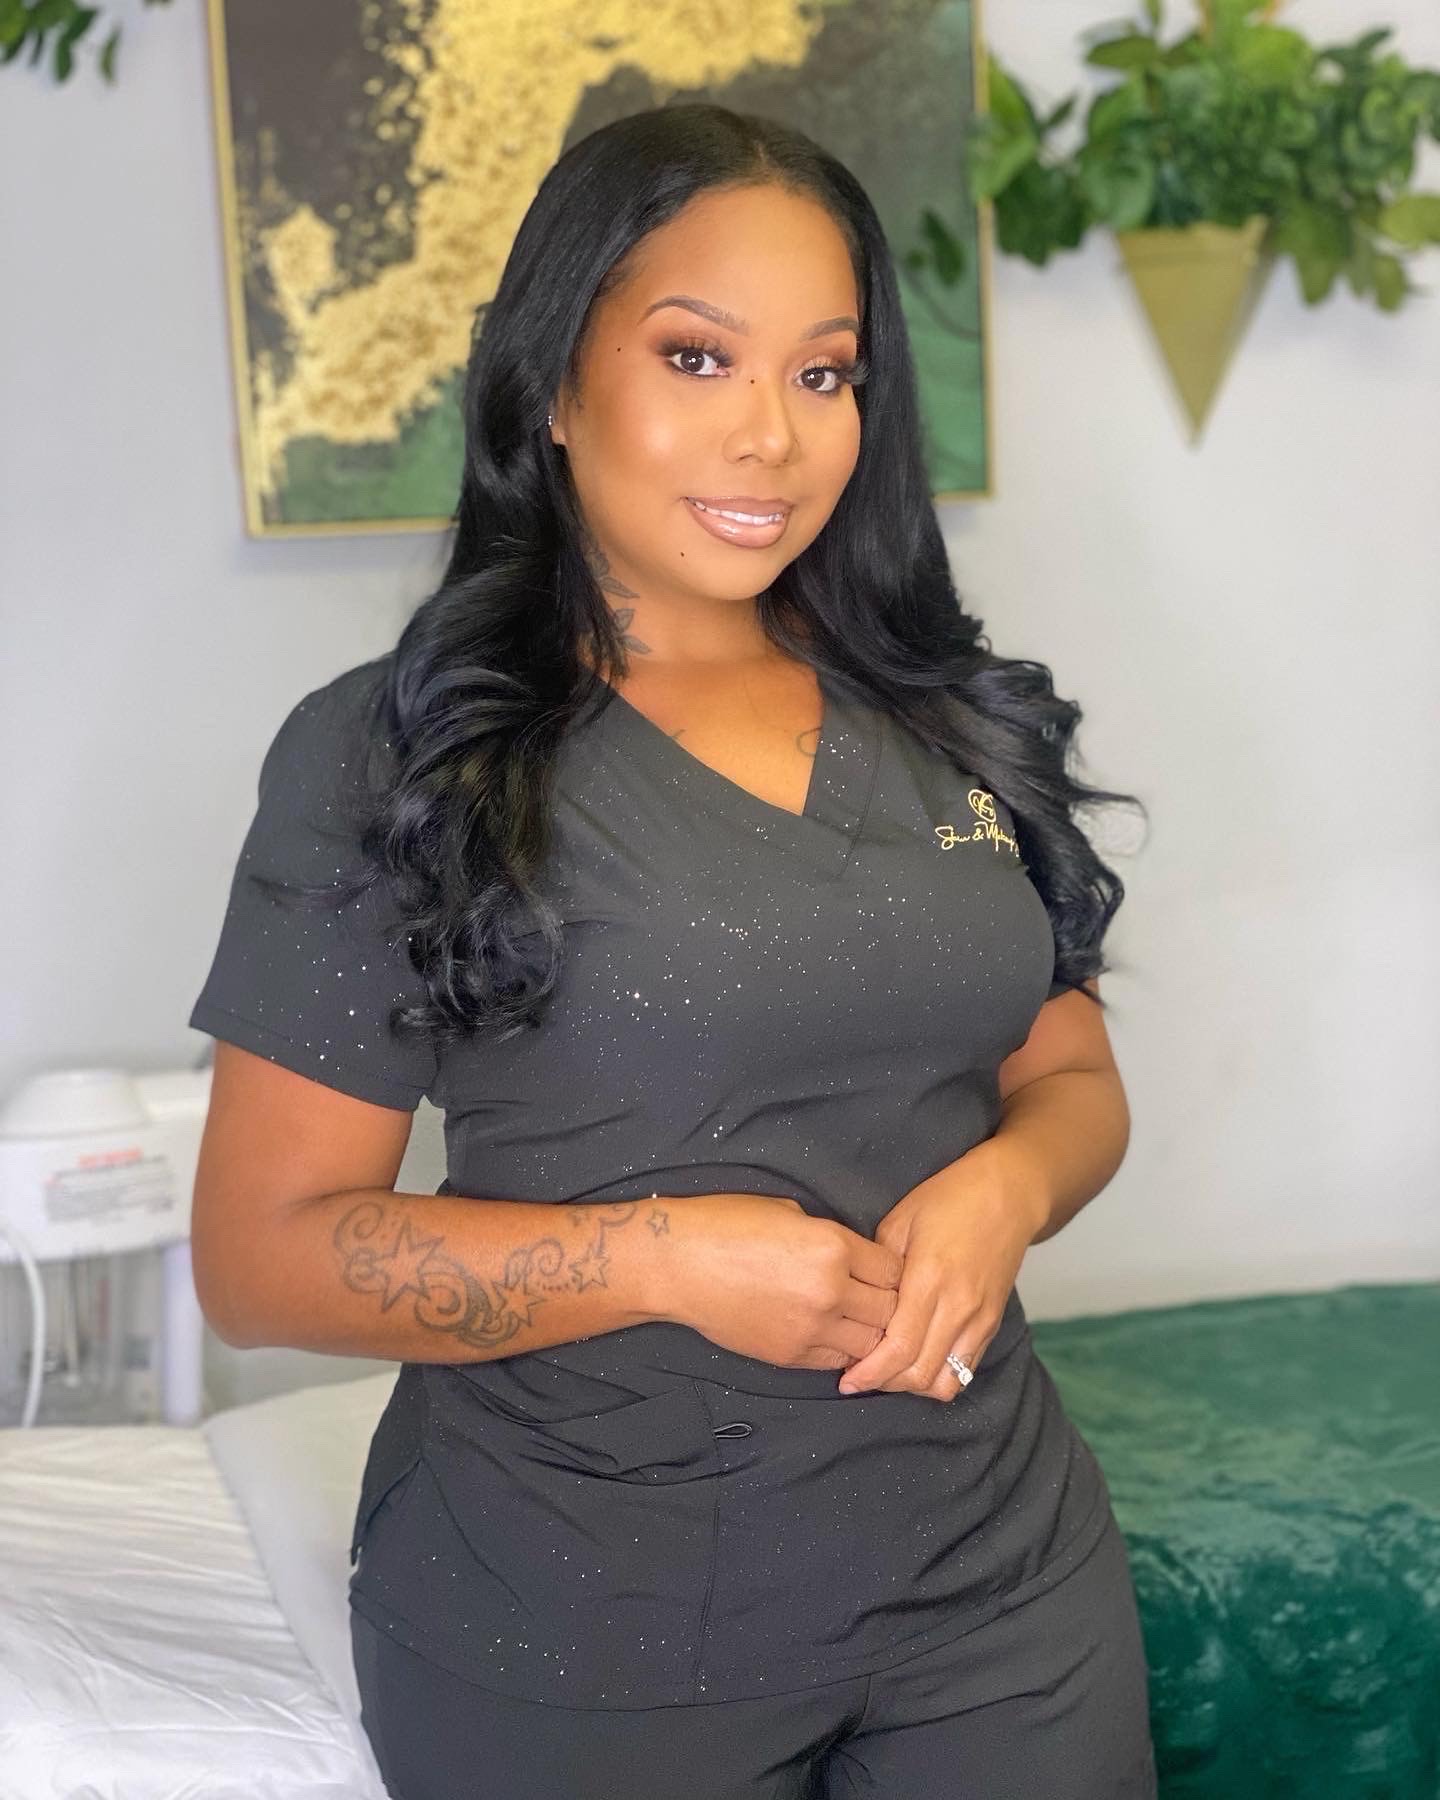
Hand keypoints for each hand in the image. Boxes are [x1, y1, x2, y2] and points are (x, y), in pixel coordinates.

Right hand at [667, 1192, 902, 1371]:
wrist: (676, 1264)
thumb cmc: (725, 1225)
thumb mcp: (788, 1212)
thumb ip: (830, 1237)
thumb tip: (853, 1256)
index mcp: (833, 1247)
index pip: (894, 1270)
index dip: (893, 1270)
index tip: (884, 1271)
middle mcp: (831, 1291)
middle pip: (891, 1310)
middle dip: (889, 1304)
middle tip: (879, 1299)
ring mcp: (811, 1328)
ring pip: (870, 1343)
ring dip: (869, 1332)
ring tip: (859, 1321)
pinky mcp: (790, 1355)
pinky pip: (836, 1360)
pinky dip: (841, 1350)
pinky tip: (833, 1336)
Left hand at [836, 1140, 1047, 1401]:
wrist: (1008, 1194)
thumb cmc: (949, 1199)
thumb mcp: (900, 1221)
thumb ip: (877, 1267)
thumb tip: (857, 1303)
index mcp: (930, 1280)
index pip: (899, 1348)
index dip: (870, 1372)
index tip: (847, 1379)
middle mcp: (959, 1307)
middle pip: (920, 1374)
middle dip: (885, 1384)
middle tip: (860, 1377)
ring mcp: (980, 1319)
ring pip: (946, 1382)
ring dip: (913, 1385)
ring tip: (889, 1371)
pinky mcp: (992, 1324)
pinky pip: (966, 1369)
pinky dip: (939, 1377)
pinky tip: (918, 1362)